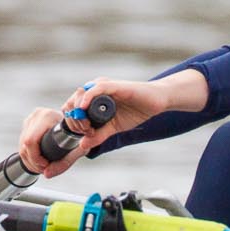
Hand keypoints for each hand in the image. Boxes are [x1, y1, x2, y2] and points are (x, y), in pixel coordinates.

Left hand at [16, 78, 170, 178]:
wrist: (157, 102)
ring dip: (79, 113)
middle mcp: (94, 91)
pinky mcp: (112, 85)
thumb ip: (98, 135)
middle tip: (86, 130)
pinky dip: (86, 98)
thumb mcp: (114, 127)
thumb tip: (82, 146)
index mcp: (93, 99)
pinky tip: (84, 108)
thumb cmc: (137, 111)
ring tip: (87, 125)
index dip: (72, 122)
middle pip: (72, 103)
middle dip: (74, 119)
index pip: (72, 109)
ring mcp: (102, 87)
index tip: (83, 133)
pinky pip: (94, 90)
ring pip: (79, 96)